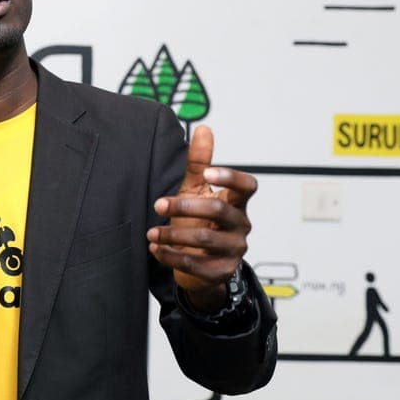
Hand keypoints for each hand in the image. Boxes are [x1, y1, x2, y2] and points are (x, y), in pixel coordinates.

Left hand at [147, 125, 257, 308]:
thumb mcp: (197, 190)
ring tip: (151, 232)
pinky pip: (195, 263)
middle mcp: (240, 225)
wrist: (199, 264)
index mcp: (237, 202)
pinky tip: (155, 248)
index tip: (207, 174)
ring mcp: (233, 249)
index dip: (231, 178)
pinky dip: (171, 255)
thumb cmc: (199, 220)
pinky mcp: (221, 271)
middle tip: (158, 205)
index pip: (247, 186)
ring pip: (205, 238)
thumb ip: (199, 162)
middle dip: (185, 206)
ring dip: (173, 233)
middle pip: (218, 210)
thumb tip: (204, 128)